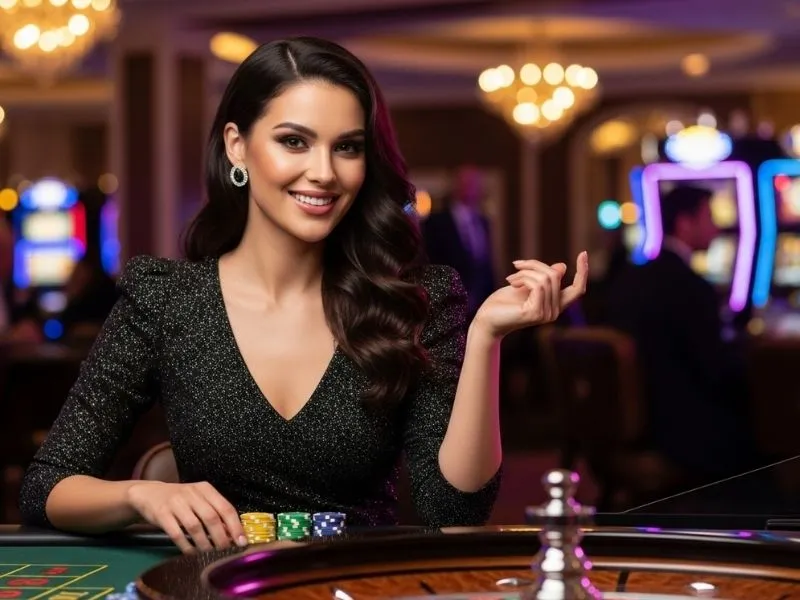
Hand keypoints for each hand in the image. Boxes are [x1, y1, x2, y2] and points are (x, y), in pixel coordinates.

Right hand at [127, 481, 246, 552]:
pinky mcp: (162, 514)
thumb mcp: (199, 499)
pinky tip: (192, 552)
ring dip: (204, 543)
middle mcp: (192, 493)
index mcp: (205, 489)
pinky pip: (177, 534)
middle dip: (221, 537)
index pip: (225, 507)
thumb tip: (233, 533)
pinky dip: (186, 546)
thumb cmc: (180, 499)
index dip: (235, 526)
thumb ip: (215, 511)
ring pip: (195, 526)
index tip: (241, 541)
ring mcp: (176, 503)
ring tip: (209, 552)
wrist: (149, 493)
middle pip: (212, 517)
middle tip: (225, 550)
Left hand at [472, 251, 588, 338]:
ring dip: (526, 271)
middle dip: (535, 265)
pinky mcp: (536, 313)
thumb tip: (562, 267)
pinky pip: (537, 285)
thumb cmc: (504, 303)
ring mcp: (546, 314)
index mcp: (555, 305)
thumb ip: (544, 278)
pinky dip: (523, 278)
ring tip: (511, 278)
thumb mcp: (526, 285)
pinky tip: (511, 283)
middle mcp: (554, 312)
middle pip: (555, 276)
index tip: (583, 253)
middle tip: (516, 265)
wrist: (487, 319)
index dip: (582, 271)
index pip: (577, 289)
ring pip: (546, 278)